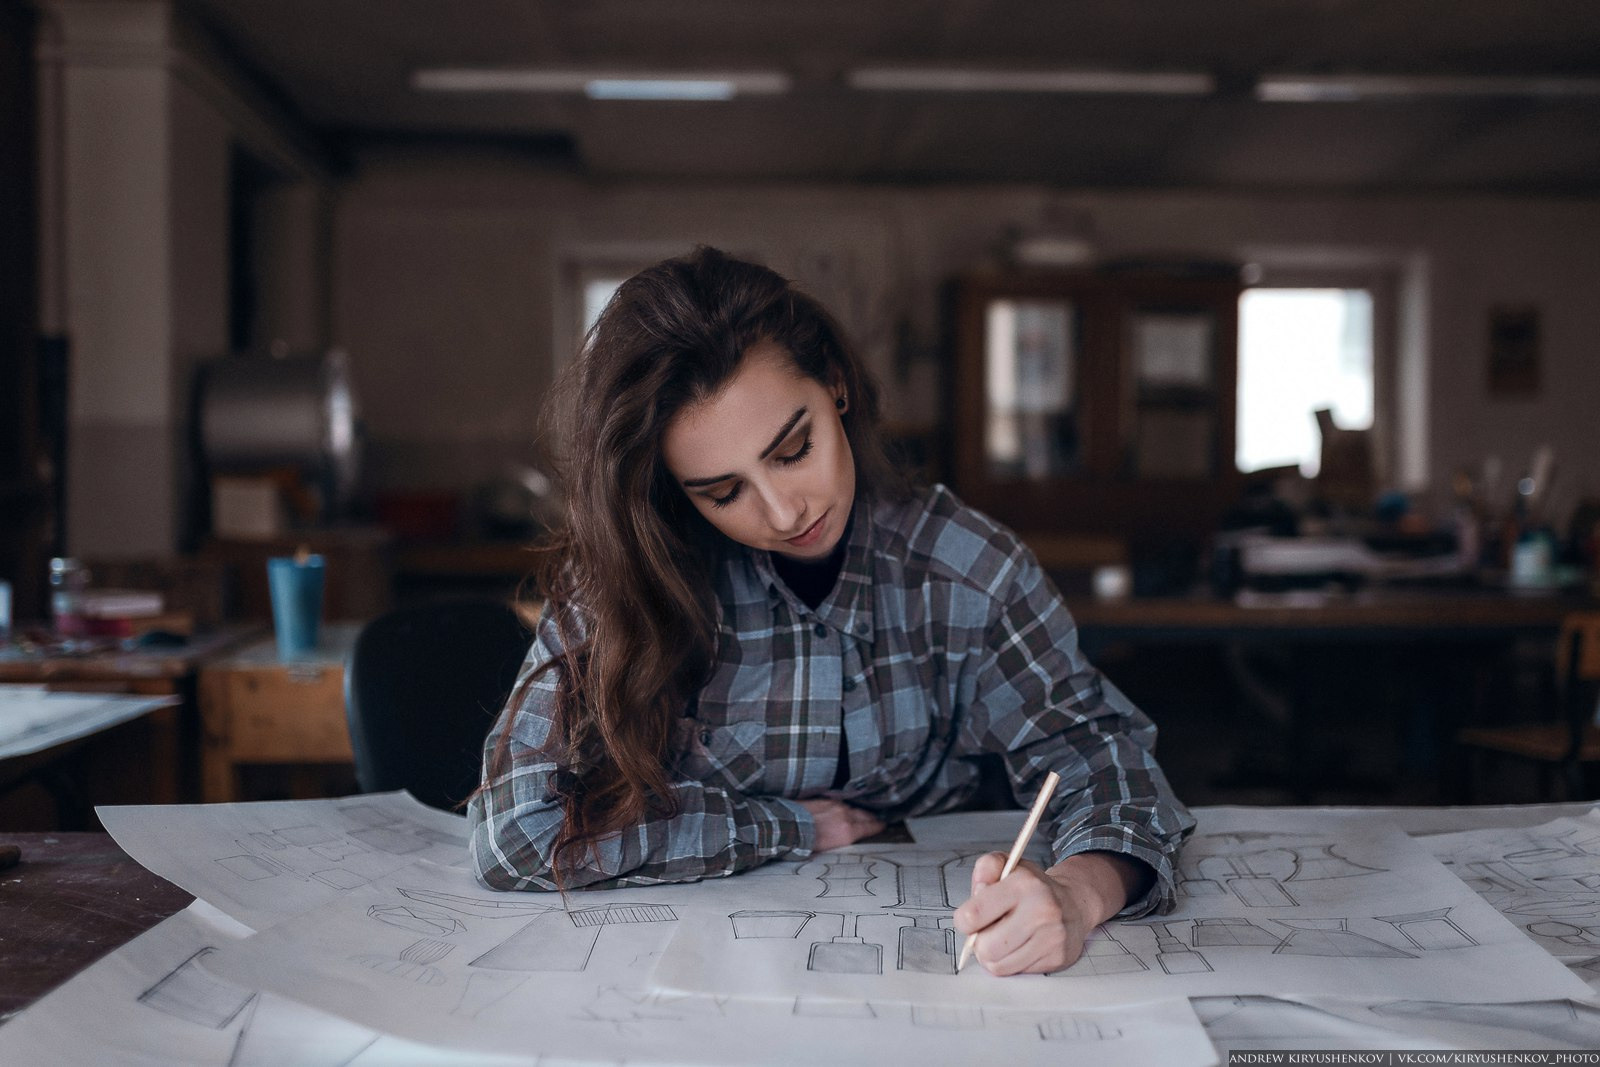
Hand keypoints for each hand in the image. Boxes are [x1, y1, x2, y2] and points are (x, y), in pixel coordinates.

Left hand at [798, 798, 885, 850]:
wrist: (790, 825)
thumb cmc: (807, 842)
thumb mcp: (828, 849)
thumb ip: (842, 840)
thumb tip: (845, 841)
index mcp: (848, 832)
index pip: (869, 827)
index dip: (878, 826)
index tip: (883, 825)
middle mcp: (846, 816)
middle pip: (865, 815)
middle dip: (872, 818)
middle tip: (877, 819)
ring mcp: (836, 806)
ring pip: (853, 808)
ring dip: (859, 811)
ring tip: (863, 814)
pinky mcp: (826, 800)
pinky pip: (842, 802)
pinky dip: (846, 806)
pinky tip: (846, 808)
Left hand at [952, 851, 1148, 975]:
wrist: (1073, 904)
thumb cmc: (1033, 888)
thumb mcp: (1008, 865)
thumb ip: (985, 869)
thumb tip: (976, 894)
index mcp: (1023, 884)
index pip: (973, 915)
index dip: (964, 921)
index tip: (970, 918)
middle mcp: (1041, 911)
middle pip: (985, 948)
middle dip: (980, 942)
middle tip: (989, 931)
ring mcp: (1052, 937)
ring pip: (999, 965)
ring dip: (995, 955)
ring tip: (1003, 939)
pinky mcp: (1057, 958)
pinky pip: (1017, 972)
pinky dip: (1013, 962)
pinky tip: (1021, 946)